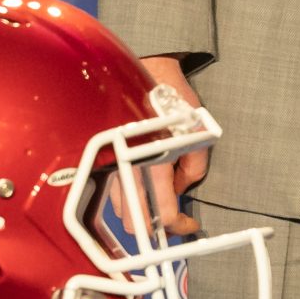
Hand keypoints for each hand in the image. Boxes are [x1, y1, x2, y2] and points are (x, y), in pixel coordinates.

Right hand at [106, 55, 208, 241]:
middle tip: (173, 219)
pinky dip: (127, 197)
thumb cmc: (172, 98)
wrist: (144, 70)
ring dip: (139, 212)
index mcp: (153, 159)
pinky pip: (111, 191)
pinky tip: (141, 186)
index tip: (188, 225)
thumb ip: (195, 165)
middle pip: (133, 222)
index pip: (163, 212)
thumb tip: (181, 189)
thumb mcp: (198, 128)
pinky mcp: (101, 159)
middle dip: (153, 227)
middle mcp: (126, 167)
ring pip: (119, 209)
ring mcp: (109, 164)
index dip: (178, 226)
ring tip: (159, 200)